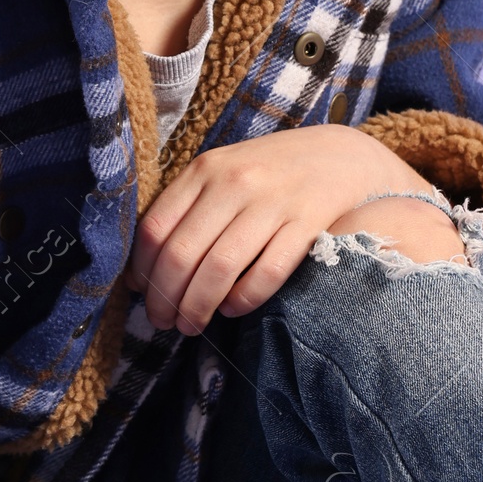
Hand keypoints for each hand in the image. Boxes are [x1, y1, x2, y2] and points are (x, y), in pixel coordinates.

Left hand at [126, 126, 459, 333]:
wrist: (340, 156)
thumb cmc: (270, 172)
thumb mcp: (222, 173)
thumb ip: (185, 210)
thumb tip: (141, 272)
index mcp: (205, 169)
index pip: (156, 228)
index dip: (142, 270)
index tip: (141, 295)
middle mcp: (234, 183)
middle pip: (182, 253)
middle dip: (166, 298)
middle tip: (163, 322)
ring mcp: (272, 202)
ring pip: (219, 268)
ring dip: (198, 306)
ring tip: (191, 325)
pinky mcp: (307, 223)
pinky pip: (267, 273)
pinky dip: (244, 299)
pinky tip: (233, 309)